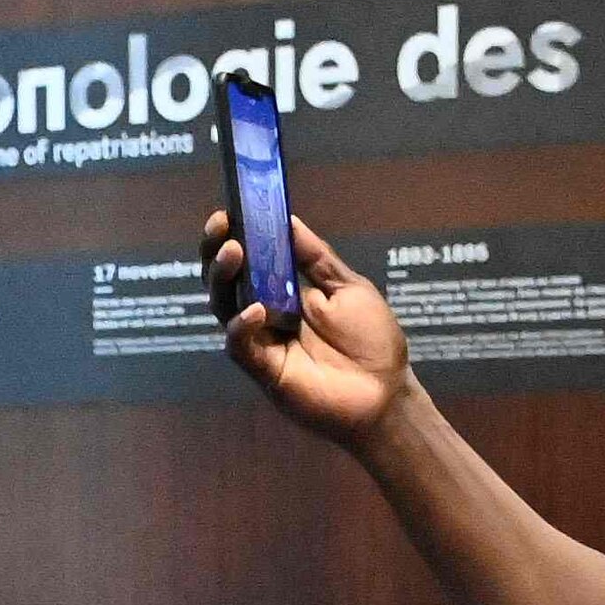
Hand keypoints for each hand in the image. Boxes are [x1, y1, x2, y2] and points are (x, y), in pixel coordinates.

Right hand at [200, 208, 412, 449]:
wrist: (386, 392)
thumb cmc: (371, 341)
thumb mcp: (347, 287)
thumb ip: (316, 257)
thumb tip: (288, 220)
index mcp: (283, 292)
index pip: (248, 260)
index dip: (234, 235)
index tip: (229, 211)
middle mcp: (265, 314)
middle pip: (225, 281)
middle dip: (217, 251)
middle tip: (221, 227)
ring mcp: (261, 342)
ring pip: (224, 308)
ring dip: (224, 278)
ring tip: (233, 252)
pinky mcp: (264, 370)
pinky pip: (241, 346)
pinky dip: (242, 325)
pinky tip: (256, 309)